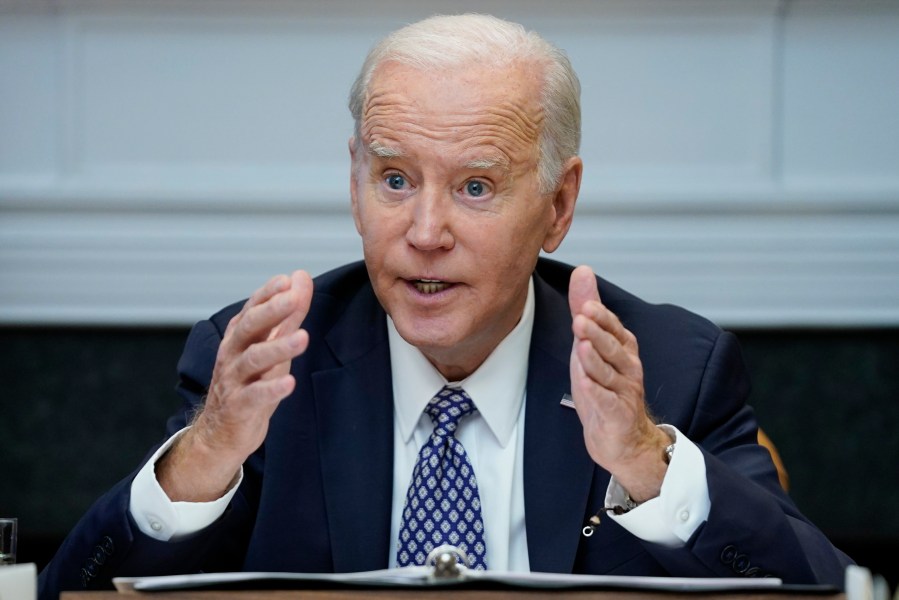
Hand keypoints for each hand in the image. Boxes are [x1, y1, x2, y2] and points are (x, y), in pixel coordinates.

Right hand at [158, 271, 312, 500]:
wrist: (221, 431)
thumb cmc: (250, 382)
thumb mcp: (271, 346)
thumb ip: (288, 314)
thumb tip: (301, 278)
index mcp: (240, 336)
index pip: (252, 308)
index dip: (268, 294)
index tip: (288, 280)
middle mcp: (233, 354)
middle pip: (250, 328)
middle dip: (271, 311)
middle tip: (293, 298)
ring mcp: (234, 380)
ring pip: (253, 359)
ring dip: (278, 347)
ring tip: (303, 338)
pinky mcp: (239, 407)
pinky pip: (255, 396)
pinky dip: (272, 389)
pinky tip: (290, 383)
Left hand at [568, 265, 670, 501]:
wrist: (622, 438)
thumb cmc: (604, 388)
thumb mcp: (590, 346)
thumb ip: (586, 309)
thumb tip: (583, 271)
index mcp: (622, 348)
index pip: (613, 328)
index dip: (601, 317)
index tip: (586, 304)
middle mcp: (627, 367)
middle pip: (613, 348)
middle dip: (597, 333)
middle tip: (581, 318)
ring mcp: (624, 391)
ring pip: (609, 373)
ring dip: (595, 360)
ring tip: (581, 347)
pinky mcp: (617, 415)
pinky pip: (607, 401)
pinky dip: (596, 392)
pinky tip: (585, 383)